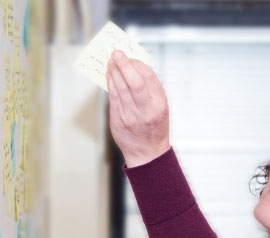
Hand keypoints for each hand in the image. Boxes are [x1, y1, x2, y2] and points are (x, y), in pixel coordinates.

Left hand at [107, 50, 170, 166]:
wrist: (147, 153)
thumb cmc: (154, 127)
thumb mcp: (160, 107)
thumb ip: (150, 89)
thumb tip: (134, 67)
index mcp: (159, 105)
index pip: (149, 78)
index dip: (138, 65)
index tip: (131, 57)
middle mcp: (146, 110)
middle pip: (134, 82)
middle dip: (124, 65)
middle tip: (117, 53)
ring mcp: (131, 116)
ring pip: (120, 88)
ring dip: (114, 72)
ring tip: (111, 61)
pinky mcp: (118, 120)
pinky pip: (113, 97)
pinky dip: (110, 83)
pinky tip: (109, 75)